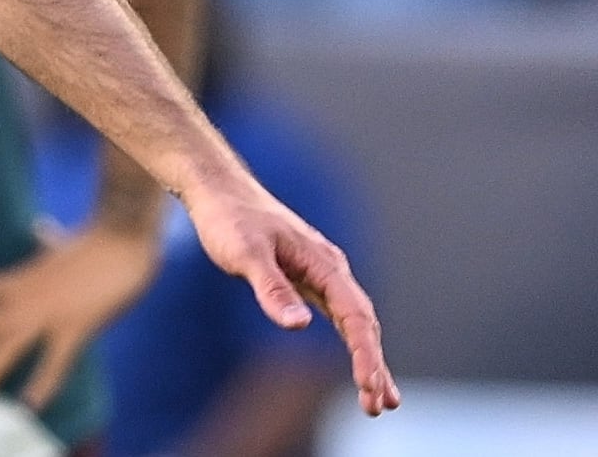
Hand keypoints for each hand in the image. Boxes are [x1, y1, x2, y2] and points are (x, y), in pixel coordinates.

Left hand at [0, 220, 160, 407]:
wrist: (120, 240)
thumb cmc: (94, 244)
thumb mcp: (59, 244)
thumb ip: (45, 241)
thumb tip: (42, 227)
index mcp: (18, 278)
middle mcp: (24, 296)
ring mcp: (48, 312)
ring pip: (7, 344)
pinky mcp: (76, 326)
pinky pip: (55, 361)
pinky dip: (43, 383)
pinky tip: (32, 404)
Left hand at [182, 177, 400, 415]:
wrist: (217, 190)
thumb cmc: (229, 218)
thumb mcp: (245, 254)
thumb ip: (271, 289)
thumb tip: (299, 326)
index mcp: (323, 263)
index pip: (355, 315)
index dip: (364, 353)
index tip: (367, 385)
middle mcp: (329, 269)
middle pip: (363, 323)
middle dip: (374, 365)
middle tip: (379, 407)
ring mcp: (320, 274)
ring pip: (355, 322)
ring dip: (368, 358)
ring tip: (379, 399)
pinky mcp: (305, 278)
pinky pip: (338, 316)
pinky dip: (352, 342)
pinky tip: (359, 363)